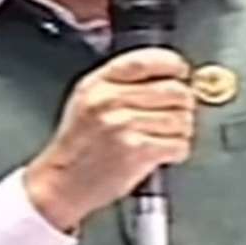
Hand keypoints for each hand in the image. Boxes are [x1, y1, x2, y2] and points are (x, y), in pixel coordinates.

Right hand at [23, 49, 193, 232]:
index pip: (146, 61)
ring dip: (182, 130)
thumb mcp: (87, 100)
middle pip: (173, 90)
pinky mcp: (136, 151)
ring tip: (168, 137)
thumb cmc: (78, 145)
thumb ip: (120, 82)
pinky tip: (165, 152)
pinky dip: (179, 150)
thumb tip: (168, 75)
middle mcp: (110, 101)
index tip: (181, 72)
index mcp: (98, 84)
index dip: (173, 64)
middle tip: (178, 113)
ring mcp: (123, 126)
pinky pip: (178, 144)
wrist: (62, 183)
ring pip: (180, 118)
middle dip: (183, 103)